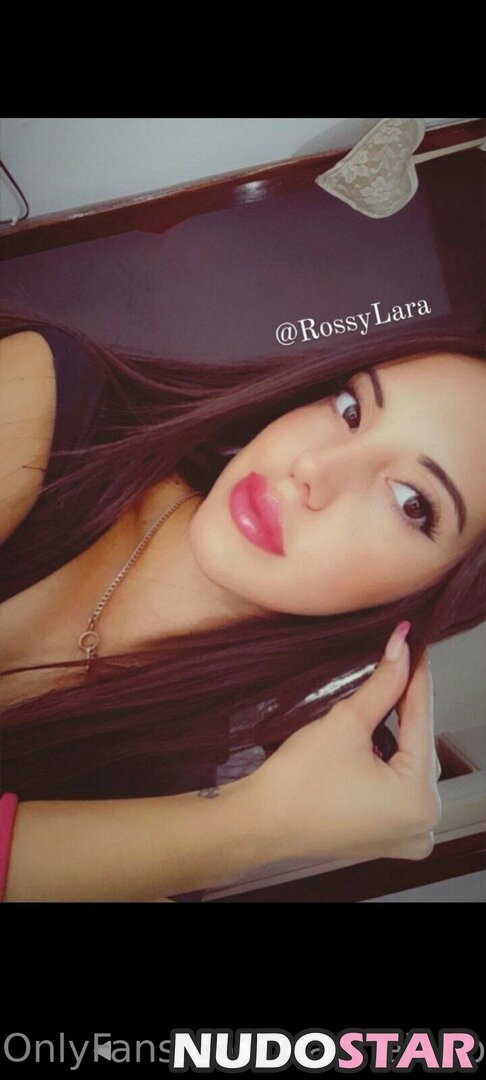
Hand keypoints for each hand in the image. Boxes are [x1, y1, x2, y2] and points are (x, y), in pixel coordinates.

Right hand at [247, 623, 441, 864]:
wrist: (258, 822)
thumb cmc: (297, 783)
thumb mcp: (346, 723)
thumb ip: (382, 684)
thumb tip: (402, 647)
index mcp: (419, 800)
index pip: (423, 721)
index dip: (416, 677)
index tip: (414, 645)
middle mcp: (422, 824)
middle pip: (418, 745)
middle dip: (404, 708)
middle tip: (397, 664)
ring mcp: (405, 835)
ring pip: (409, 764)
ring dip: (396, 733)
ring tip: (382, 696)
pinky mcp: (386, 835)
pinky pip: (398, 786)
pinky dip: (388, 760)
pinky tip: (373, 736)